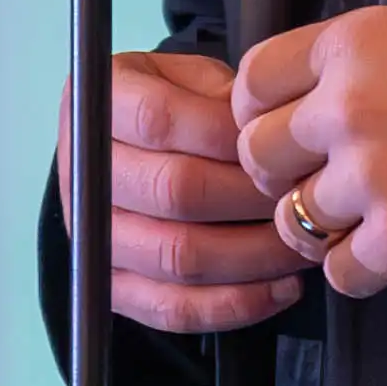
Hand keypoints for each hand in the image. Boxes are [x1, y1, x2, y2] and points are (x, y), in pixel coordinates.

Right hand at [66, 50, 303, 334]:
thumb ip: (225, 94)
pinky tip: (281, 287)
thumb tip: (272, 132)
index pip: (159, 119)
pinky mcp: (112, 287)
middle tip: (303, 196)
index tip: (281, 143)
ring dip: (255, 256)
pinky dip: (235, 304)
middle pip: (174, 191)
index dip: (229, 135)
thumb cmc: (172, 109)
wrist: (124, 154)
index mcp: (97, 105)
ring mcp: (94, 237)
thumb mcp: (191, 76)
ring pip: (178, 257)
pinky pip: (174, 309)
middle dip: (253, 199)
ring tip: (303, 243)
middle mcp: (83, 174)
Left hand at [231, 11, 386, 293]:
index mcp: (353, 44)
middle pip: (258, 156)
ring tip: (373, 218)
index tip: (286, 137)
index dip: (260, 115)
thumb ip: (356, 64)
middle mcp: (349, 105)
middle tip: (327, 186)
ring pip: (295, 220)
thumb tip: (301, 103)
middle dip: (285, 177)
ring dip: (327, 227)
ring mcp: (372, 175)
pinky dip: (362, 270)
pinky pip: (340, 274)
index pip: (252, 83)